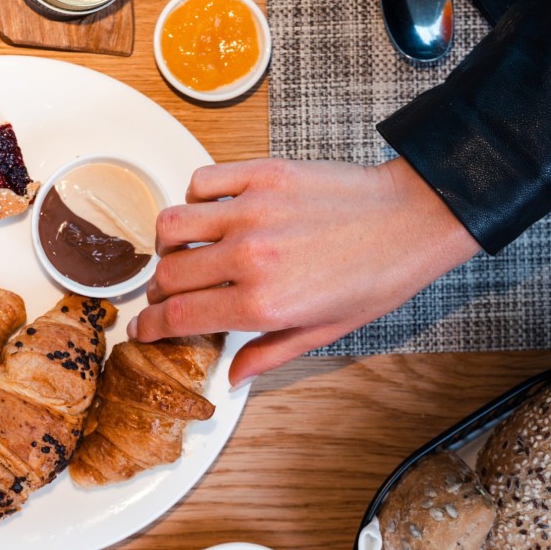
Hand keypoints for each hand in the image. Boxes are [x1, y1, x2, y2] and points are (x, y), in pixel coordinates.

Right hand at [127, 157, 479, 384]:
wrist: (411, 219)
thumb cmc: (377, 276)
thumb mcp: (326, 331)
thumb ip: (269, 352)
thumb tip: (231, 374)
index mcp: (265, 303)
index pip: (180, 317)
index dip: (149, 326)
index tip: (140, 328)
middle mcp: (250, 258)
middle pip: (168, 275)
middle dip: (159, 291)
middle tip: (167, 294)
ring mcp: (252, 211)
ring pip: (172, 224)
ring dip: (167, 243)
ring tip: (182, 251)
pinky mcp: (261, 175)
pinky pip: (201, 182)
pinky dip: (194, 197)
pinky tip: (210, 212)